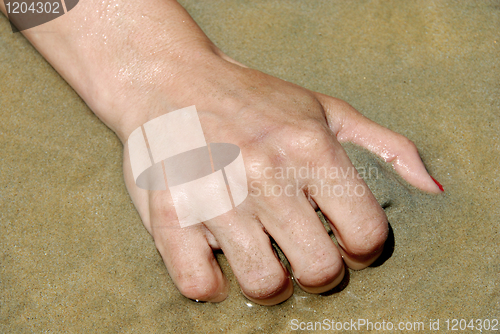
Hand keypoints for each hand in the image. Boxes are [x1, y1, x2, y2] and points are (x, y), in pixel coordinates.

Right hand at [121, 53, 441, 304]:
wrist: (169, 80)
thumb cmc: (252, 98)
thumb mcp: (323, 108)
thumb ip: (384, 144)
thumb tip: (430, 188)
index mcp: (310, 147)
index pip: (366, 234)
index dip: (361, 248)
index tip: (344, 242)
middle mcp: (264, 173)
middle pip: (318, 271)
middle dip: (318, 270)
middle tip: (302, 252)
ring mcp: (214, 196)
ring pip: (264, 285)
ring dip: (269, 281)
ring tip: (262, 257)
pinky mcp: (169, 214)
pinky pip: (199, 284)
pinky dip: (212, 284)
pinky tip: (217, 260)